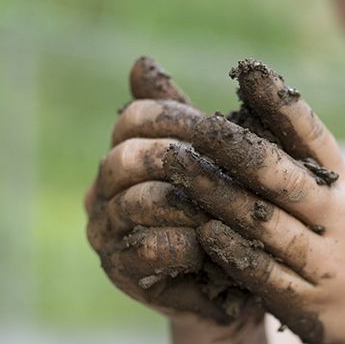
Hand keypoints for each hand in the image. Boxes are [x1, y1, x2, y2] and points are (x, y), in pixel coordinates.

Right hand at [84, 57, 259, 328]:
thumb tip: (139, 61)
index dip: (176, 117)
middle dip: (179, 158)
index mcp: (126, 151)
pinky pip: (142, 248)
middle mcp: (104, 188)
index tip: (220, 126)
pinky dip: (182, 243)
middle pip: (127, 157)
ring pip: (137, 202)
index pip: (134, 118)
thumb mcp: (219, 157)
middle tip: (224, 166)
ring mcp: (106, 230)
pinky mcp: (119, 271)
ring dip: (187, 203)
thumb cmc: (232, 210)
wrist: (240, 282)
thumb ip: (186, 117)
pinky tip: (213, 242)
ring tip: (227, 206)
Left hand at [179, 59, 344, 343]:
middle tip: (193, 124)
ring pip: (269, 224)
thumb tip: (252, 102)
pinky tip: (204, 232)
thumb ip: (305, 162)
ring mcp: (328, 263)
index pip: (315, 137)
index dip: (281, 103)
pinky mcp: (311, 305)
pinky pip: (267, 275)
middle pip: (285, 176)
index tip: (249, 70)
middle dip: (236, 148)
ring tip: (179, 168)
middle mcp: (342, 219)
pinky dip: (235, 251)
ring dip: (220, 195)